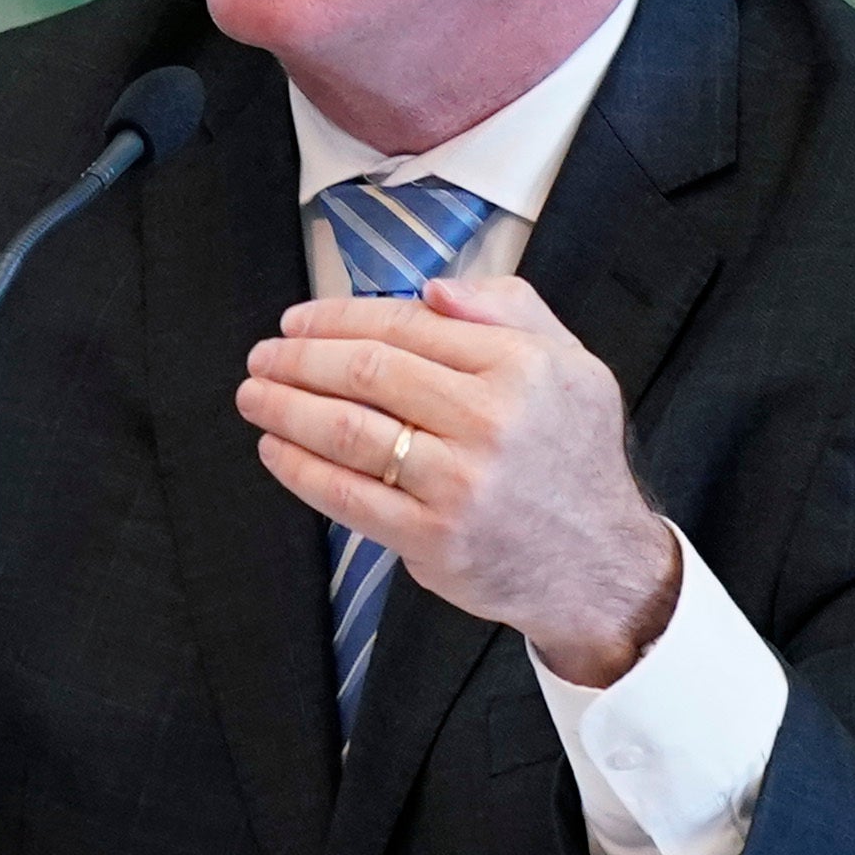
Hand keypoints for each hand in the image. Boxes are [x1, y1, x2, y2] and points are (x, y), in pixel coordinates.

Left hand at [237, 275, 682, 685]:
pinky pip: (347, 496)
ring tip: (254, 396)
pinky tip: (275, 450)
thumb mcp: (571, 364)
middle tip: (263, 356)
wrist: (600, 565)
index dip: (338, 318)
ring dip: (286, 408)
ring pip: (348, 430)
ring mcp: (459, 482)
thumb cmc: (574, 457)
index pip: (406, 325)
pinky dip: (299, 469)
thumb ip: (507, 310)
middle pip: (367, 372)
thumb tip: (431, 289)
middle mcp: (491, 419)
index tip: (297, 321)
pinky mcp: (433, 538)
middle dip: (299, 359)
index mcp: (521, 365)